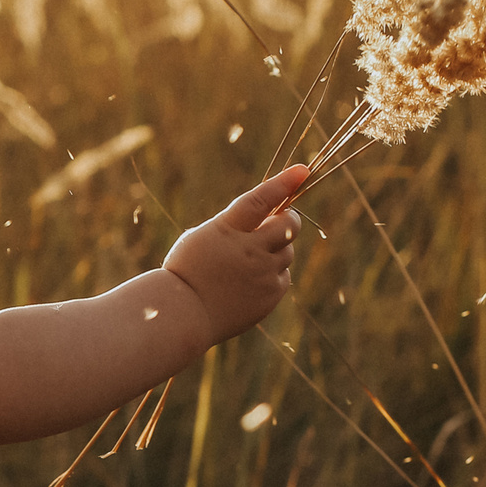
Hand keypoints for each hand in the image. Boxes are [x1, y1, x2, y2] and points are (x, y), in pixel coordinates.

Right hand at [163, 165, 307, 342]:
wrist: (183, 315)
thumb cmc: (187, 271)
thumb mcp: (202, 237)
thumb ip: (235, 227)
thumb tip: (270, 221)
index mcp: (227, 229)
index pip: (260, 200)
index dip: (282, 183)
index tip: (302, 170)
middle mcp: (249, 250)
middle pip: (288, 225)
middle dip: (289, 219)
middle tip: (282, 220)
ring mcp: (262, 273)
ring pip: (287, 251)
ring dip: (276, 250)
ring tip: (249, 262)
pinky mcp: (270, 294)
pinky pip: (283, 277)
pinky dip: (272, 276)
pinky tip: (249, 283)